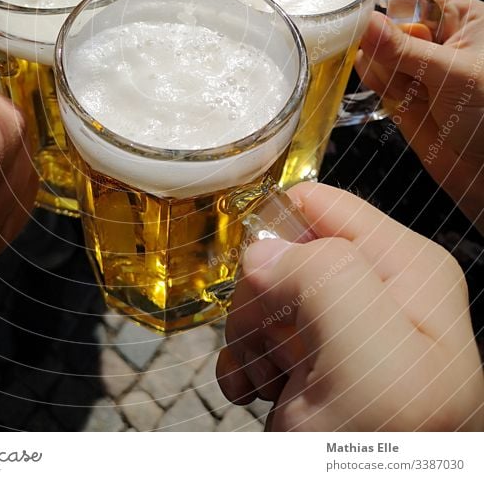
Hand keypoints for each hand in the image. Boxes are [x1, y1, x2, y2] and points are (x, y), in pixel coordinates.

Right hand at [217, 182, 483, 430]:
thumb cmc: (388, 447)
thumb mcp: (370, 351)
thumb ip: (324, 274)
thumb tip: (262, 255)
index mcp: (409, 269)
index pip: (320, 206)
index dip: (275, 232)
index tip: (252, 275)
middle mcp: (383, 293)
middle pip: (286, 253)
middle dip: (259, 298)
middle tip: (265, 344)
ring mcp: (350, 333)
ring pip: (265, 296)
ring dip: (247, 337)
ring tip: (261, 378)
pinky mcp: (320, 369)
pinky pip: (261, 340)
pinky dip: (245, 366)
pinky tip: (254, 393)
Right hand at [356, 0, 483, 233]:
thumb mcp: (451, 75)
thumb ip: (402, 49)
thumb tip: (363, 20)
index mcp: (461, 17)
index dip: (391, 8)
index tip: (380, 29)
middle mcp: (437, 37)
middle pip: (386, 21)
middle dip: (385, 45)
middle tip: (404, 69)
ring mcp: (417, 65)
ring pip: (374, 49)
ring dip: (383, 70)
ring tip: (410, 91)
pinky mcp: (401, 91)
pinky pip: (372, 75)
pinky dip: (377, 84)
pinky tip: (397, 98)